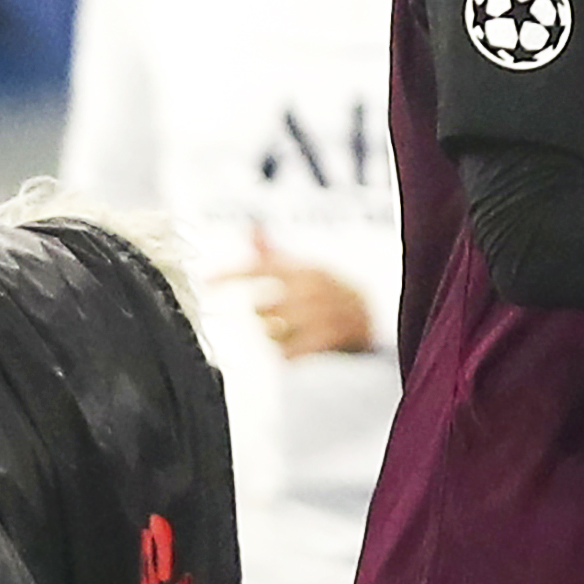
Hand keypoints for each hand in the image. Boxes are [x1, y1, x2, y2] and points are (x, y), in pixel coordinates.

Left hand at [238, 223, 371, 357]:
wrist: (378, 317)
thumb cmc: (333, 292)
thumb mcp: (307, 268)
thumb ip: (274, 254)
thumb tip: (251, 227)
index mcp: (304, 269)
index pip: (260, 268)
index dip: (230, 275)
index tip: (205, 282)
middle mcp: (311, 289)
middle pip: (260, 306)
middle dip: (256, 316)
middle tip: (260, 319)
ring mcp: (321, 314)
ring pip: (272, 331)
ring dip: (269, 337)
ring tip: (277, 337)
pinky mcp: (329, 339)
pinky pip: (291, 352)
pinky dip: (285, 355)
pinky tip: (286, 354)